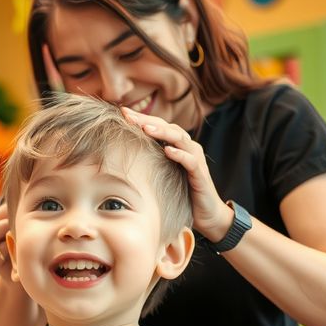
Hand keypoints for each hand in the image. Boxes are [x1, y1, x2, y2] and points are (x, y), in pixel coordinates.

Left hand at [122, 107, 234, 241]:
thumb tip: (119, 155)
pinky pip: (191, 161)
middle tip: (129, 115)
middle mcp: (187, 148)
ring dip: (163, 132)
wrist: (205, 214)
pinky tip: (168, 151)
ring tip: (146, 128)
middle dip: (147, 120)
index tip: (122, 112)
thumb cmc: (180, 192)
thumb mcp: (161, 173)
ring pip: (180, 139)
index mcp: (176, 145)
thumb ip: (148, 161)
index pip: (158, 126)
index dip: (141, 118)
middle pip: (168, 127)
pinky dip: (180, 155)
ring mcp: (195, 159)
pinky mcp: (200, 175)